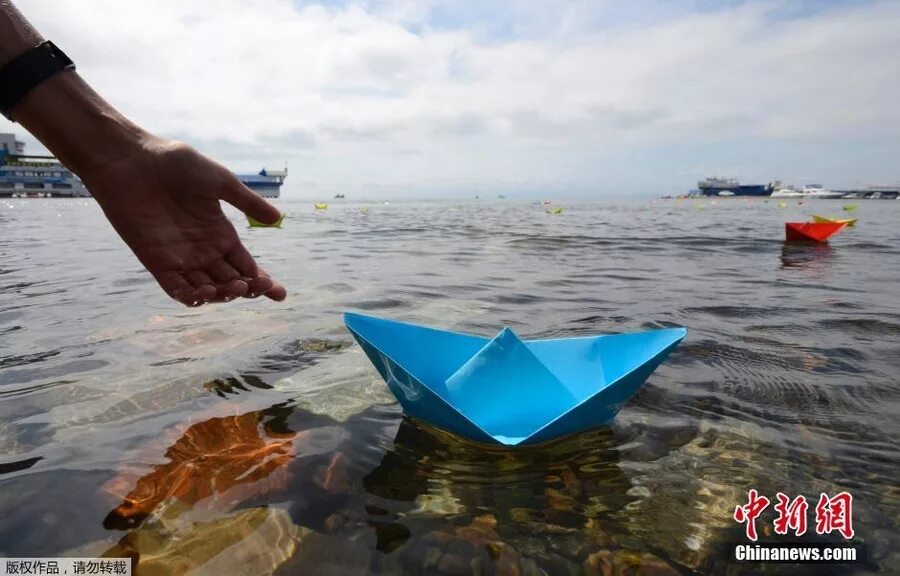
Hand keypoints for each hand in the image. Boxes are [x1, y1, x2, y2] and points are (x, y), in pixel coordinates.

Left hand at [80, 136, 286, 305]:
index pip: (247, 266)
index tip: (280, 293)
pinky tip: (203, 294)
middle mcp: (203, 251)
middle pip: (230, 282)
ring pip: (206, 290)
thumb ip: (247, 202)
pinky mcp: (155, 260)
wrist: (132, 161)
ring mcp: (180, 258)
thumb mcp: (220, 181)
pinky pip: (175, 288)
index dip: (263, 282)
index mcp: (221, 234)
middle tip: (253, 286)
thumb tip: (277, 218)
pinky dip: (189, 296)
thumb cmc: (176, 164)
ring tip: (233, 287)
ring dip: (221, 295)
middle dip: (246, 290)